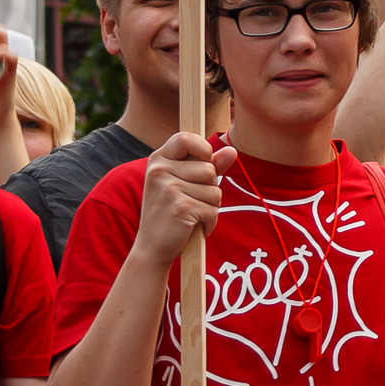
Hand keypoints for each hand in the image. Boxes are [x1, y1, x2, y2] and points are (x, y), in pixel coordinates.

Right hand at [134, 132, 229, 266]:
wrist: (152, 248)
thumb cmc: (170, 212)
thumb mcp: (184, 183)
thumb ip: (209, 165)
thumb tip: (232, 150)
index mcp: (158, 160)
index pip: (185, 138)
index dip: (202, 148)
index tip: (203, 162)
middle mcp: (160, 171)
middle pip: (209, 170)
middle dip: (209, 189)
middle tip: (191, 202)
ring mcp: (169, 189)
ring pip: (215, 191)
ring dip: (210, 207)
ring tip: (191, 215)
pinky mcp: (180, 208)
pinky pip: (213, 210)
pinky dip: (209, 222)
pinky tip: (193, 227)